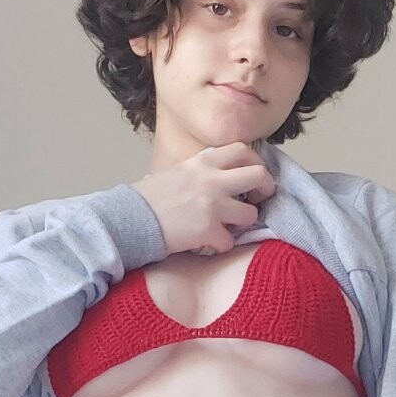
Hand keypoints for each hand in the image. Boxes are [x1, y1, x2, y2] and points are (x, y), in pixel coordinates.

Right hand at [131, 142, 273, 255]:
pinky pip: (230, 242)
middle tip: (256, 201)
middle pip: (259, 176)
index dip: (256, 164)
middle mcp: (212, 179)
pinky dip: (221, 246)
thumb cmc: (151, 198)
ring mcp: (212, 204)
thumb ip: (204, 172)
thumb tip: (226, 178)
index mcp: (204, 161)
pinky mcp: (208, 230)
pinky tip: (208, 243)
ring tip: (228, 227)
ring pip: (251, 214)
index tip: (254, 177)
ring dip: (243, 224)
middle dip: (265, 190)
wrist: (130, 217)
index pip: (244, 150)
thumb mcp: (179, 172)